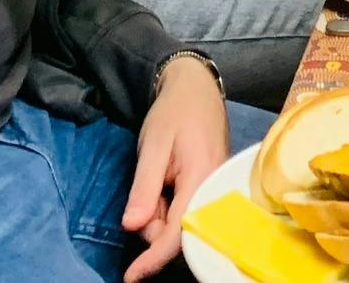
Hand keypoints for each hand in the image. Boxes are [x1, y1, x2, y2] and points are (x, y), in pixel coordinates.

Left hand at [121, 56, 229, 281]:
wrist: (196, 86)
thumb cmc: (173, 113)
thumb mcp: (152, 148)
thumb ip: (144, 189)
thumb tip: (131, 227)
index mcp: (202, 177)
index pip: (179, 231)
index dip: (154, 258)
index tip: (132, 276)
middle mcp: (216, 188)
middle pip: (181, 230)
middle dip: (154, 224)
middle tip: (144, 191)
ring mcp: (217, 188)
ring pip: (184, 221)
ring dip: (162, 213)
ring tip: (156, 178)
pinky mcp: (213, 186)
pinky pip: (190, 209)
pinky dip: (171, 205)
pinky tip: (166, 183)